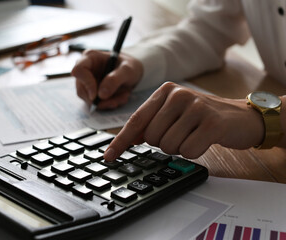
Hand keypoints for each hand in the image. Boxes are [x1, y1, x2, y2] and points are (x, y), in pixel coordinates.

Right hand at [71, 50, 142, 109]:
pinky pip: (96, 104)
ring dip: (107, 103)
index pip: (79, 70)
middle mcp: (85, 70)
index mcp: (90, 58)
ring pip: (89, 100)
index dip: (86, 84)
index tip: (97, 95)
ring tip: (123, 97)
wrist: (133, 73)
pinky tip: (120, 98)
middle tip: (116, 101)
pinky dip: (109, 104)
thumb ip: (115, 79)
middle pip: (82, 90)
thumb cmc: (130, 66)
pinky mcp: (92, 94)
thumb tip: (101, 95)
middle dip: (99, 100)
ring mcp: (87, 83)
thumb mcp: (127, 70)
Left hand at [104, 82, 264, 160]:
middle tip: (182, 133)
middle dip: (164, 143)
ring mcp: (196, 107)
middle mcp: (178, 95)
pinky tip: (204, 139)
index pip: (137, 120)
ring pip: (169, 146)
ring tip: (194, 134)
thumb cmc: (202, 117)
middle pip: (152, 137)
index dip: (121, 141)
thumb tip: (128, 139)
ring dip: (180, 147)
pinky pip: (189, 151)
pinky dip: (195, 151)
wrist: (241, 117)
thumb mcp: (174, 113)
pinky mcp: (212, 123)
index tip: (109, 156)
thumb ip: (151, 122)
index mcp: (165, 91)